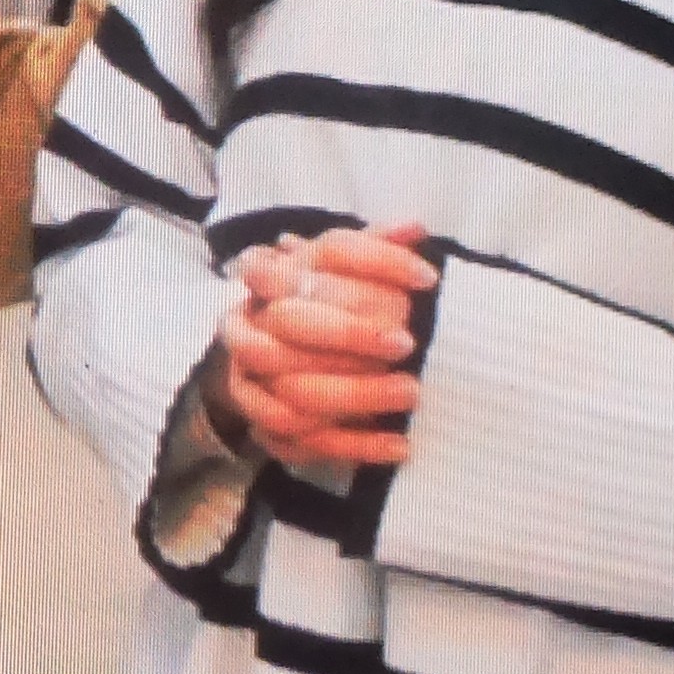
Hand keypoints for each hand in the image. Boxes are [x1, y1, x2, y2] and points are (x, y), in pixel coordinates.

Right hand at [206, 223, 432, 472]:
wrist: (262, 358)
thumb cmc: (313, 306)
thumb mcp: (337, 270)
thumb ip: (375, 247)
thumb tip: (417, 226)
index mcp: (263, 280)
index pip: (308, 262)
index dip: (371, 265)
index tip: (427, 279)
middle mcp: (245, 328)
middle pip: (289, 327)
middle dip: (350, 335)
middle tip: (409, 345)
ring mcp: (247, 381)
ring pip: (292, 394)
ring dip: (357, 396)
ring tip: (411, 395)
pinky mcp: (262, 427)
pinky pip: (305, 443)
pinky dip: (354, 446)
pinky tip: (400, 444)